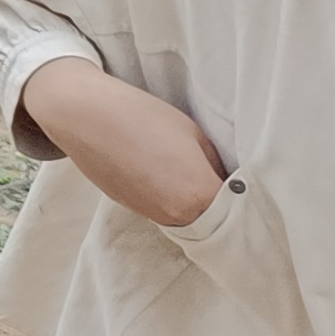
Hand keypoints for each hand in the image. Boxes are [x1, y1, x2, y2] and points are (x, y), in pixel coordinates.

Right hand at [20, 56, 228, 228]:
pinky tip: (160, 170)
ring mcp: (148, 213)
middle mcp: (174, 215)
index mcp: (197, 196)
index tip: (252, 190)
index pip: (238, 213)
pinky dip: (167, 197)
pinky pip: (160, 209)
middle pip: (212, 221)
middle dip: (221, 206)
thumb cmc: (142, 116)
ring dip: (192, 203)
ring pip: (185, 217)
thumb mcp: (194, 135)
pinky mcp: (128, 205)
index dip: (246, 201)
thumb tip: (224, 183)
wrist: (82, 113)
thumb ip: (214, 166)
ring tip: (186, 172)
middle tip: (223, 181)